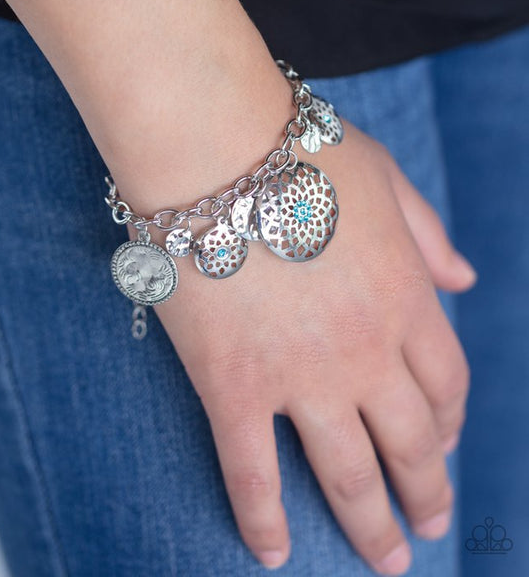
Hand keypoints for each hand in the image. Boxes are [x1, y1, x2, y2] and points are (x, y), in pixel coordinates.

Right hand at [141, 118, 473, 574]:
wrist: (217, 149)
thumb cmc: (301, 151)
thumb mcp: (386, 179)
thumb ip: (429, 236)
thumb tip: (466, 282)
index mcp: (406, 298)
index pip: (446, 384)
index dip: (450, 423)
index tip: (443, 445)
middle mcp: (367, 350)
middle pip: (411, 442)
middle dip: (428, 492)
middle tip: (431, 526)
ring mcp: (302, 377)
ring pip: (349, 474)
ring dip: (372, 526)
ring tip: (387, 561)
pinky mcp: (234, 388)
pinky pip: (253, 473)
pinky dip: (264, 520)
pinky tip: (273, 555)